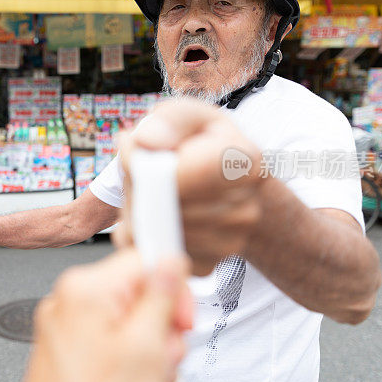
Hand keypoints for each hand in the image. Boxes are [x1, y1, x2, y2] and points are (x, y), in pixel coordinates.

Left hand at [10, 251, 191, 381]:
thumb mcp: (145, 352)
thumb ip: (162, 299)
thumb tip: (171, 262)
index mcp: (85, 289)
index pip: (144, 259)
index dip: (173, 289)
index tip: (183, 317)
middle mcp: (69, 301)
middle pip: (137, 294)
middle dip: (159, 331)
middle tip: (159, 362)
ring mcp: (65, 327)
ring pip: (128, 324)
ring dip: (147, 355)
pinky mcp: (66, 351)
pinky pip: (111, 344)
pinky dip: (127, 366)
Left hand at [116, 99, 263, 274]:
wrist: (226, 183)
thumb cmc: (202, 144)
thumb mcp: (190, 116)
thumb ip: (168, 119)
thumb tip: (145, 141)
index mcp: (247, 164)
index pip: (181, 176)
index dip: (145, 165)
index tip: (135, 148)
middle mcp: (246, 210)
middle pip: (164, 206)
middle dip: (137, 186)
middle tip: (138, 168)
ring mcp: (229, 243)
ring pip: (154, 231)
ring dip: (137, 209)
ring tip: (149, 189)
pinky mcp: (207, 265)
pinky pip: (153, 251)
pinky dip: (143, 232)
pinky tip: (155, 211)